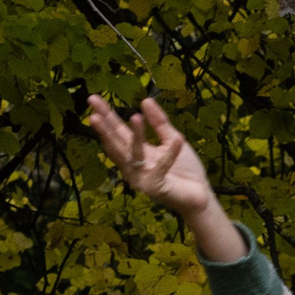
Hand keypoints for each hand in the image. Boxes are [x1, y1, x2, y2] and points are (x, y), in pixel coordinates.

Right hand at [88, 93, 246, 261]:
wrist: (200, 196)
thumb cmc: (184, 170)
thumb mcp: (172, 140)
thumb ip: (159, 123)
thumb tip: (145, 100)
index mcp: (136, 152)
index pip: (117, 131)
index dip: (106, 115)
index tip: (93, 98)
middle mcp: (134, 165)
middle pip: (117, 144)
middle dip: (105, 128)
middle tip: (93, 114)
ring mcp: (141, 177)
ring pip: (134, 154)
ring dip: (136, 136)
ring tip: (135, 117)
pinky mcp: (155, 187)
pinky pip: (163, 167)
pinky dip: (171, 154)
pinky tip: (179, 139)